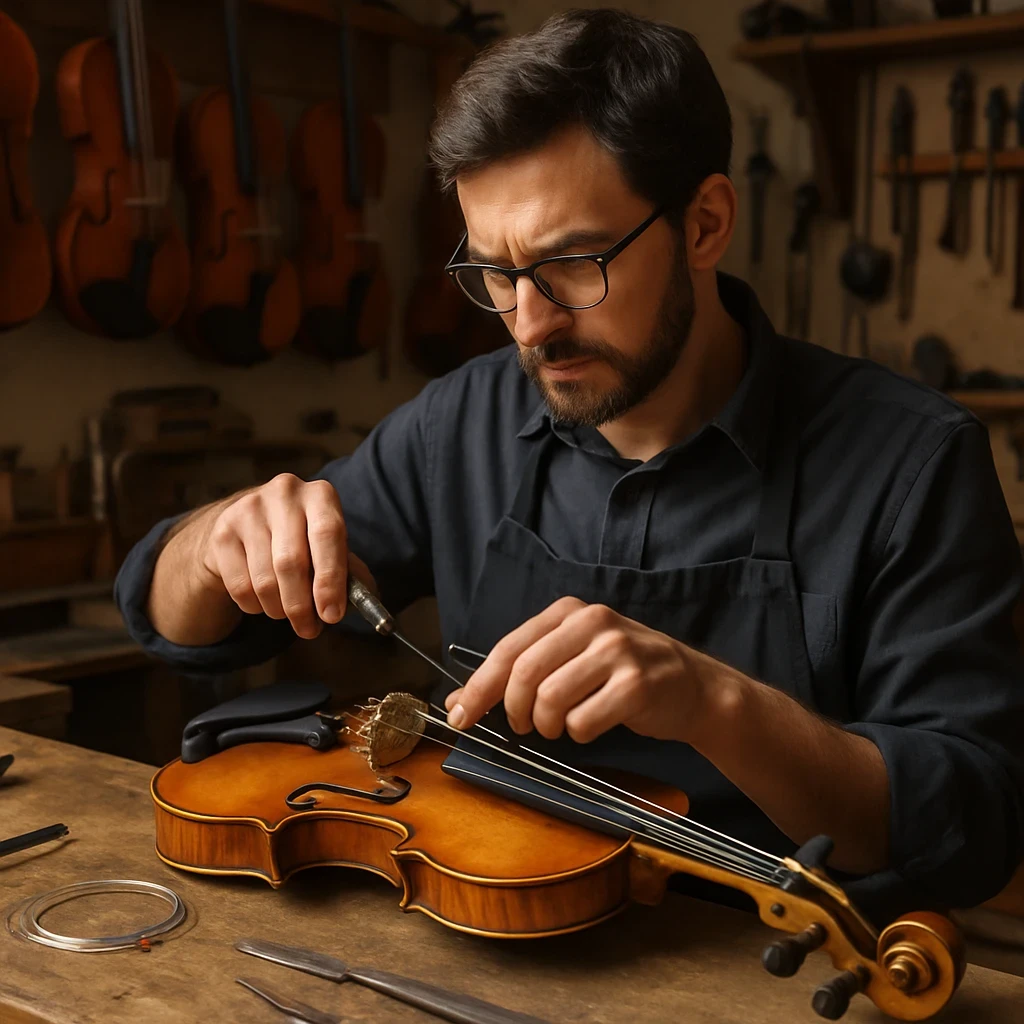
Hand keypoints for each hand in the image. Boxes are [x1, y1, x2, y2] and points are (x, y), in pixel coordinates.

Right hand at [196, 473, 374, 639]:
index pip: (327, 534)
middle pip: (291, 562)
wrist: (247, 525)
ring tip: (287, 613)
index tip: (332, 615)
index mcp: (320, 495)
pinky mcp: (223, 532)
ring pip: (264, 580)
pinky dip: (255, 606)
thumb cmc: (302, 541)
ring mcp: (248, 509)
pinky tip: (262, 600)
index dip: (330, 579)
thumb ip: (350, 573)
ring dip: (278, 609)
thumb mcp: (330, 548)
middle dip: (302, 606)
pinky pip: (240, 586)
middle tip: (309, 630)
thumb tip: (368, 602)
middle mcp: (284, 493)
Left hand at [445, 597, 708, 743]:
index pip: (509, 648)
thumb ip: (521, 671)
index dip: (479, 686)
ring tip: (560, 725)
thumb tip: (459, 700)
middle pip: (525, 673)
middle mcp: (593, 622)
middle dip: (513, 709)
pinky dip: (579, 733)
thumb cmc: (623, 673)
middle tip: (522, 726)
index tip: (460, 715)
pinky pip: (582, 722)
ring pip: (550, 699)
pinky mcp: (636, 685)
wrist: (693, 687)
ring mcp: (617, 652)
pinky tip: (593, 724)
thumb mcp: (574, 656)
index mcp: (570, 611)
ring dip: (547, 725)